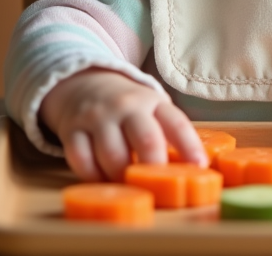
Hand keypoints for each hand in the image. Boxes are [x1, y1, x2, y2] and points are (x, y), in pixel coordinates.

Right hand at [39, 67, 206, 181]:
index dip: (190, 147)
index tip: (199, 168)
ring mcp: (97, 116)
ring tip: (128, 185)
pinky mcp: (72, 129)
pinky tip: (101, 179)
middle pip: (147, 140)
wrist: (83, 84)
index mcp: (152, 102)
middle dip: (155, 168)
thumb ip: (167, 133)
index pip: (177, 124)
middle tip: (157, 186)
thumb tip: (191, 169)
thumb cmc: (128, 107)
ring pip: (113, 155)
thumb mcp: (152, 109)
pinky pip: (81, 160)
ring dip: (122, 177)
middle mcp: (126, 106)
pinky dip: (93, 176)